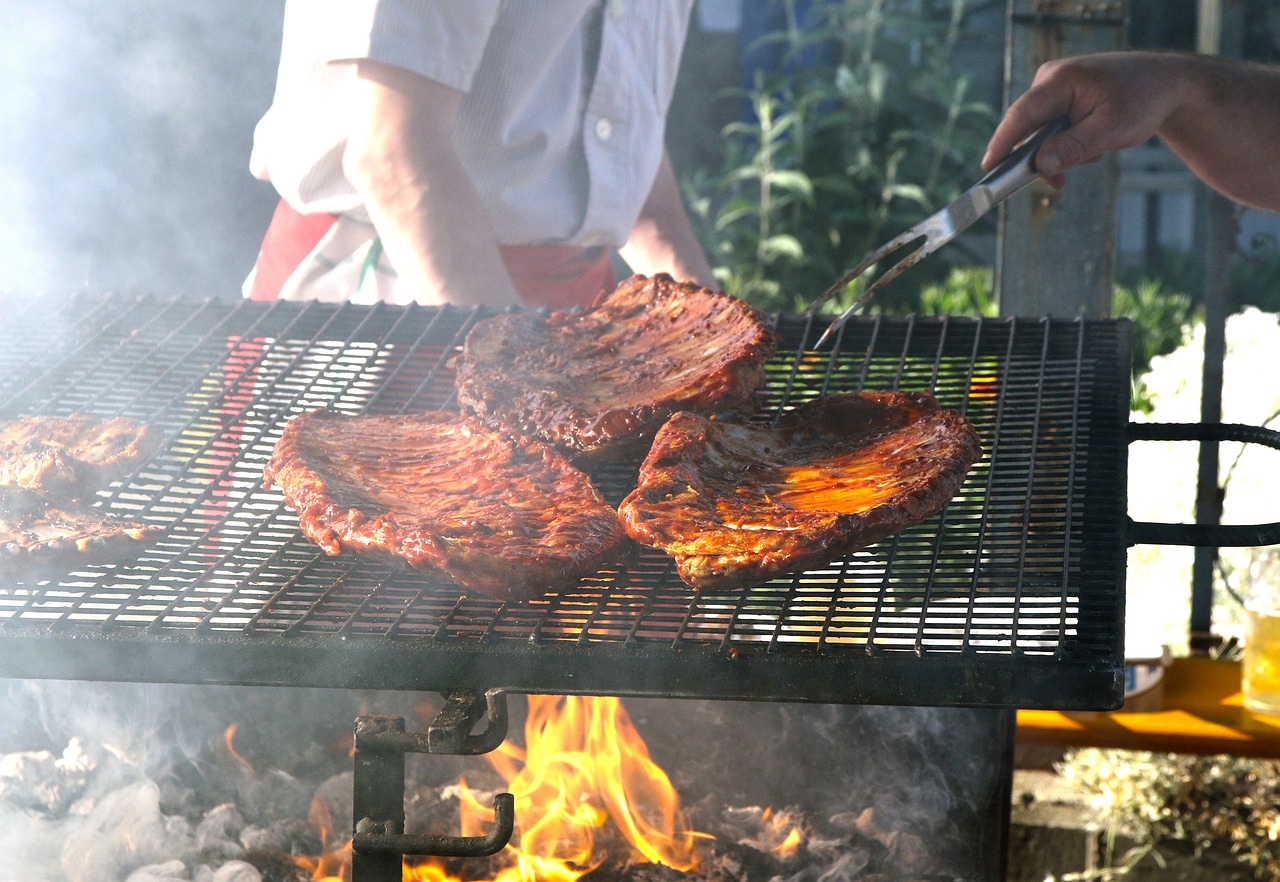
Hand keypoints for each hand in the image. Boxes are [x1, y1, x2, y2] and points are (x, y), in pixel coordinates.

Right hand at [982, 52, 1189, 187]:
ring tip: (1096, 149)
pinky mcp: (1059, 97)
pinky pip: (1050, 129)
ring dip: (1063, 151)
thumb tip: (1039, 166)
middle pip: (1029, 128)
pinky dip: (1067, 143)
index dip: (1002, 143)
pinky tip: (1091, 144)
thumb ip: (1073, 148)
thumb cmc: (1143, 100)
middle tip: (1061, 182)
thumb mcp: (1112, 130)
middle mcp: (1050, 79)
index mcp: (1061, 80)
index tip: (989, 168)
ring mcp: (1053, 87)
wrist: (1165, 82)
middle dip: (1045, 156)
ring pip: (1041, 133)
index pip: (1022, 115)